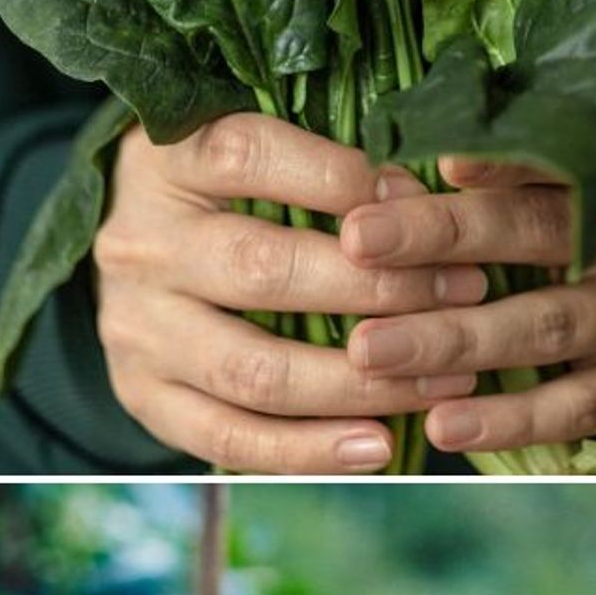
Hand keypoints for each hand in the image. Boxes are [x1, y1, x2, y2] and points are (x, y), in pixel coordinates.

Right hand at [92, 112, 489, 473]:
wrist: (130, 250)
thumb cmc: (216, 188)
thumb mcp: (245, 144)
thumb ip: (318, 157)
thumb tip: (421, 192)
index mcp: (165, 162)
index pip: (248, 156)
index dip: (340, 179)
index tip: (421, 201)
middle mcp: (140, 243)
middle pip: (261, 270)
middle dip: (379, 288)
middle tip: (465, 291)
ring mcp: (134, 326)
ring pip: (253, 369)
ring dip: (361, 383)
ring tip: (444, 380)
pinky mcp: (140, 393)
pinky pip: (228, 438)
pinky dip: (310, 449)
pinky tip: (379, 445)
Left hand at [339, 155, 595, 453]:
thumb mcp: (591, 173)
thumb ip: (514, 156)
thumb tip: (394, 149)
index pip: (553, 154)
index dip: (494, 159)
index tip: (428, 159)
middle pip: (535, 233)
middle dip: (439, 235)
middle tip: (357, 240)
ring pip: (542, 325)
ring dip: (450, 340)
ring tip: (370, 349)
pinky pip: (573, 407)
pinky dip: (507, 419)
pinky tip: (443, 425)